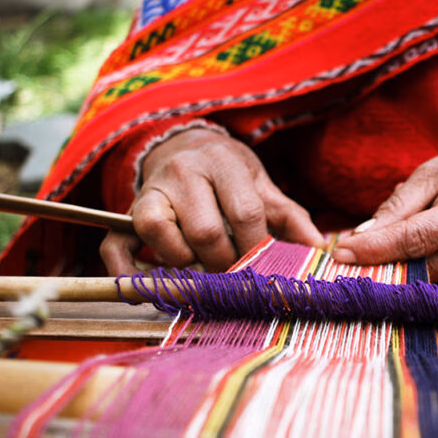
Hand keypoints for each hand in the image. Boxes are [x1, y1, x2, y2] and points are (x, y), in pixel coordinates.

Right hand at [100, 127, 324, 274]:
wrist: (185, 147)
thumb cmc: (231, 175)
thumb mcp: (263, 187)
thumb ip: (291, 218)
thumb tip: (322, 252)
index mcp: (224, 164)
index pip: (244, 213)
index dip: (257, 248)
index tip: (265, 270)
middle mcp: (183, 173)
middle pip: (205, 231)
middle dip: (224, 263)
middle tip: (235, 276)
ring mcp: (150, 192)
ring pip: (160, 235)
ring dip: (184, 265)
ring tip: (201, 271)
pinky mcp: (127, 213)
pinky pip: (115, 246)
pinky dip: (128, 274)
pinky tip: (147, 290)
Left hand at [332, 141, 437, 281]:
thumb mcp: (435, 170)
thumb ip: (400, 204)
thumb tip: (362, 236)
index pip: (414, 240)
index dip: (374, 250)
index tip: (339, 254)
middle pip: (417, 269)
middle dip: (377, 266)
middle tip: (341, 260)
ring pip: (425, 280)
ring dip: (395, 270)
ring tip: (374, 250)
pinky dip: (415, 271)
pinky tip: (405, 255)